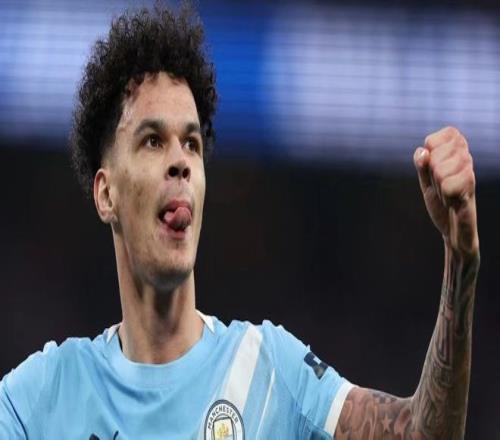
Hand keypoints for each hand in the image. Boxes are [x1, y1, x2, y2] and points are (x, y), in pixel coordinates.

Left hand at [413, 126, 478, 257]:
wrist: (452, 228)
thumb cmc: (440, 201)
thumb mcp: (425, 180)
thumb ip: (421, 163)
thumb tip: (423, 151)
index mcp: (456, 151)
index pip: (436, 138)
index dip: (429, 152)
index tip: (433, 169)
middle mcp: (466, 158)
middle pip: (435, 155)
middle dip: (431, 174)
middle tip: (439, 185)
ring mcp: (469, 173)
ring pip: (439, 170)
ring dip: (438, 186)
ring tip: (446, 194)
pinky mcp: (471, 190)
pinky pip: (448, 186)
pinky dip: (445, 196)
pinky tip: (452, 201)